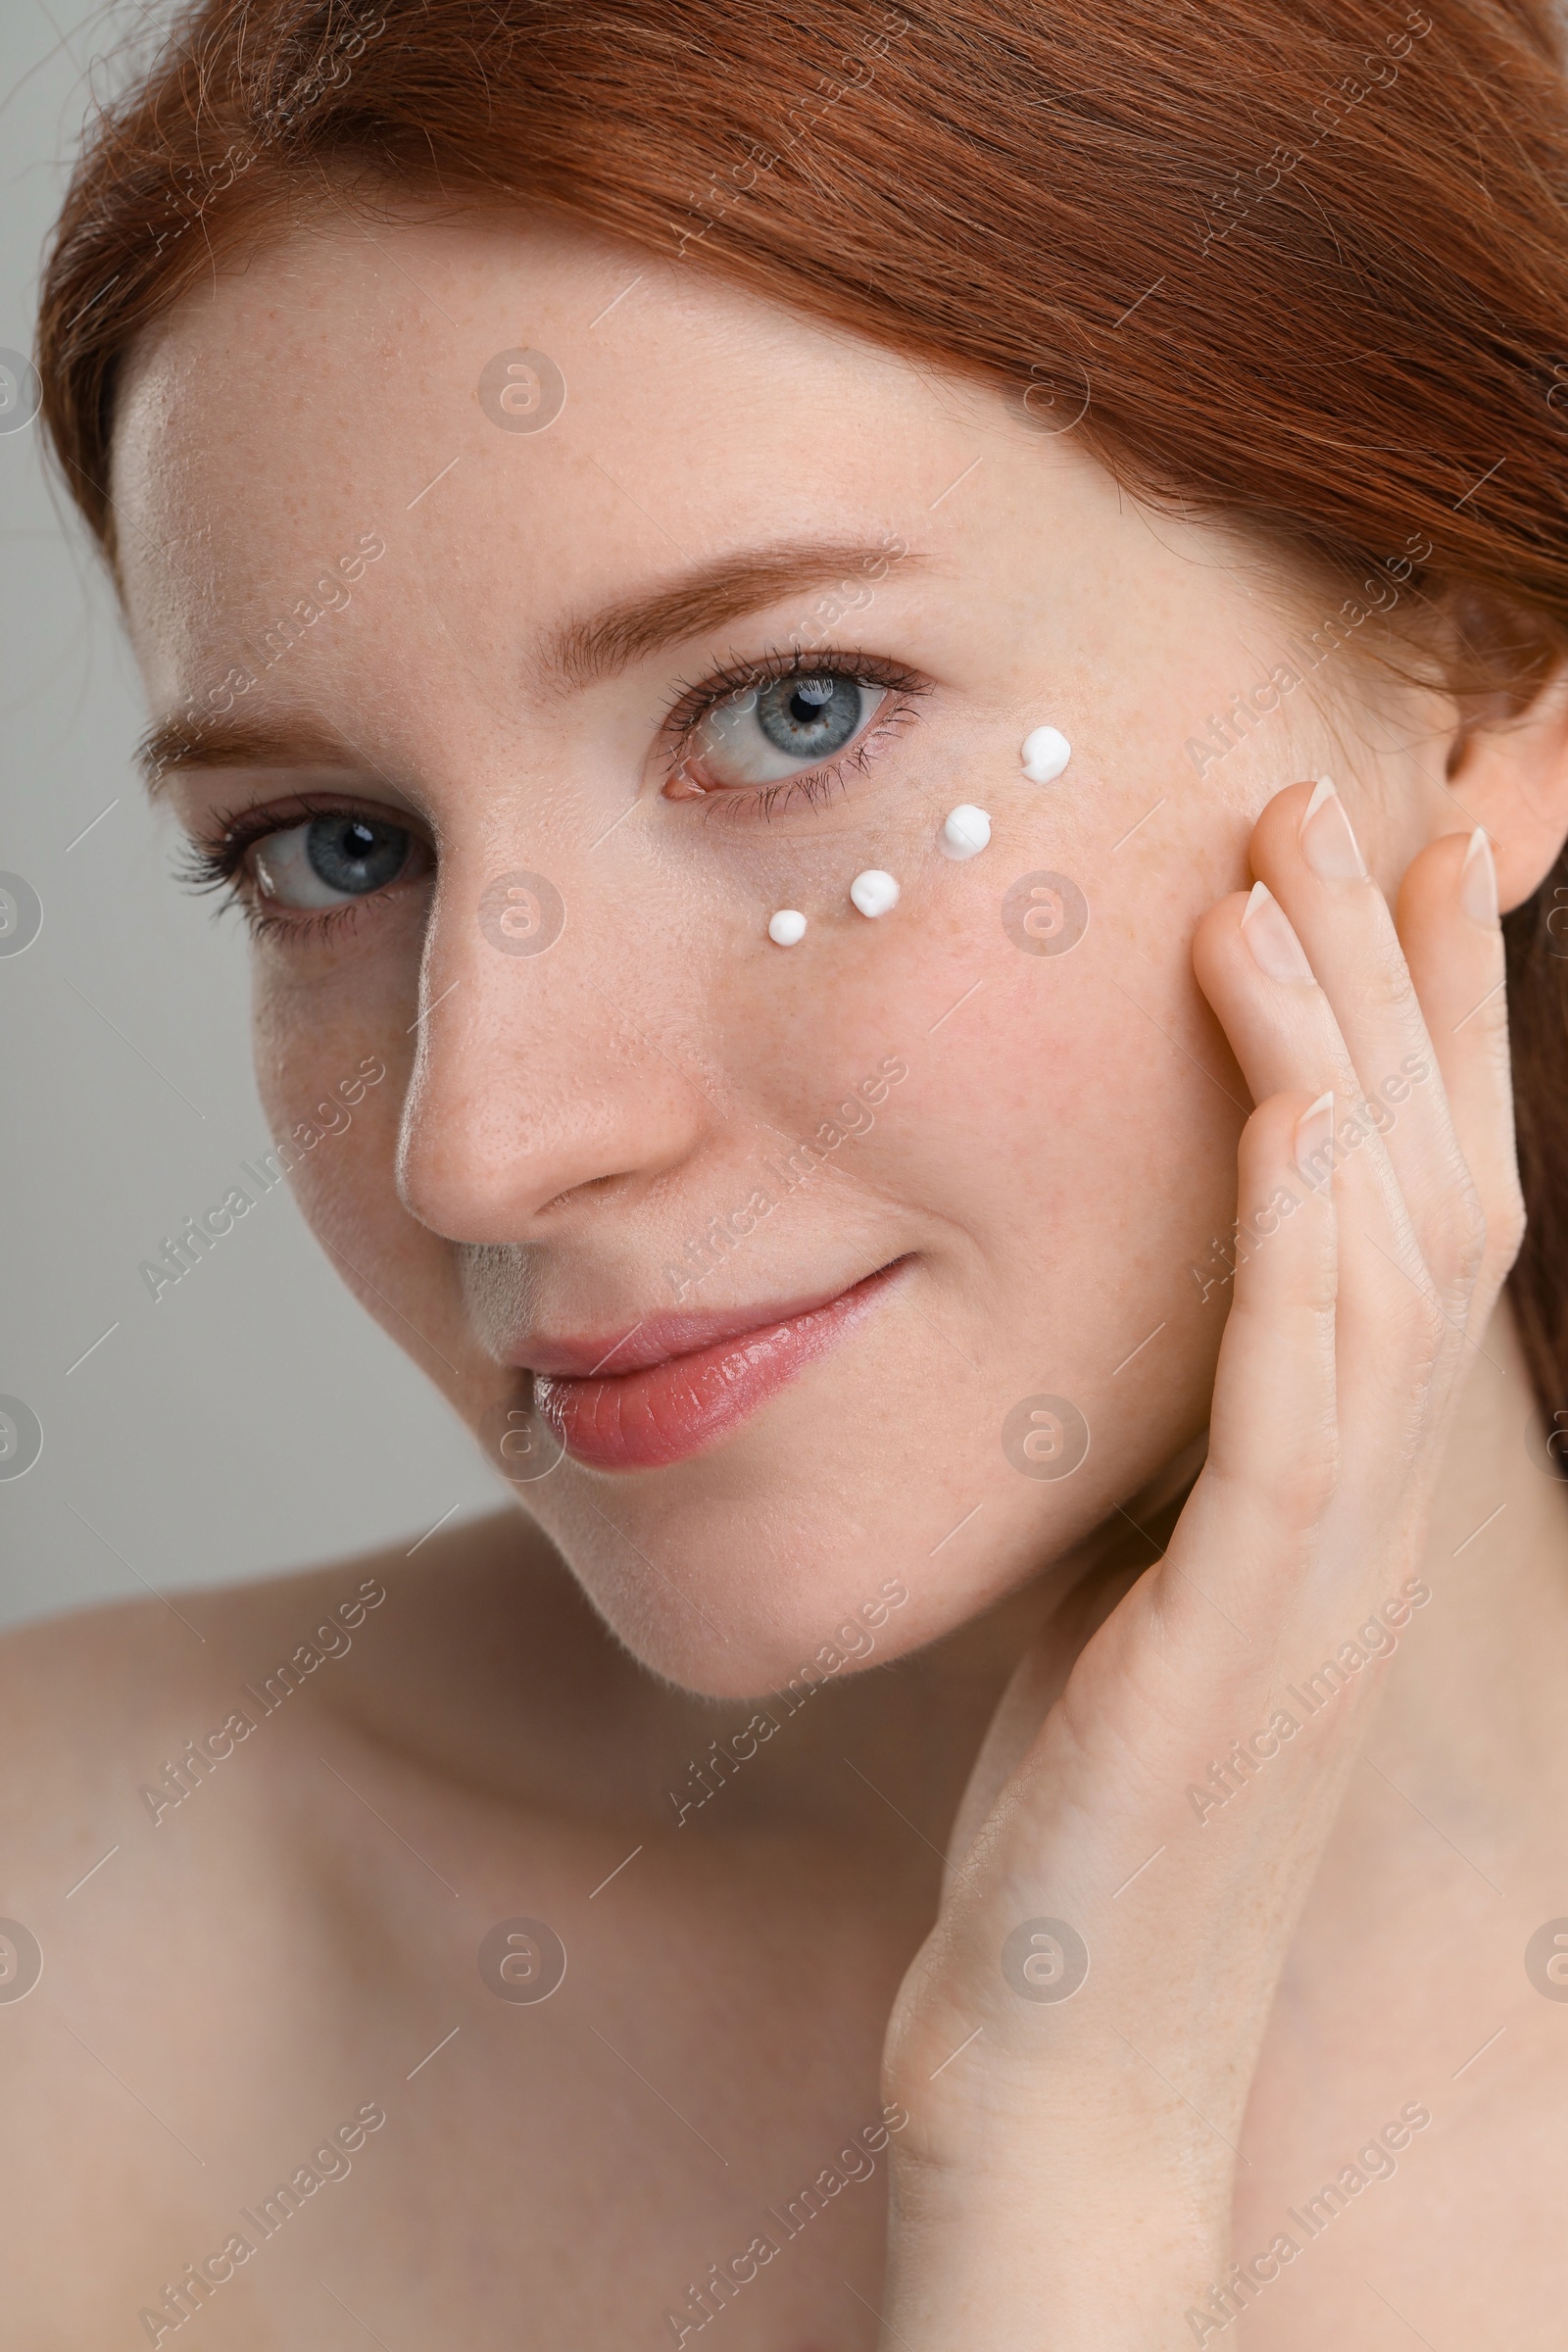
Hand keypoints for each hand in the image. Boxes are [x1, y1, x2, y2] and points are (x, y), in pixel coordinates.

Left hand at [876, 780, 1523, 2346]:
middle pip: (1430, 1188)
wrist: (1072, 2058)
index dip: (1413, 1032)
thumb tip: (1111, 1302)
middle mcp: (1368, 1506)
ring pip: (1389, 1259)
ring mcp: (1324, 1572)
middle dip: (1395, 986)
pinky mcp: (1242, 1640)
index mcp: (1339, 1482)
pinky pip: (1302, 1407)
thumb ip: (1158, 1442)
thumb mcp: (1136, 1578)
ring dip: (1350, 1056)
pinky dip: (1300, 1241)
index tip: (1374, 861)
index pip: (1405, 1210)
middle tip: (1341, 794)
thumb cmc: (1094, 1817)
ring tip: (1292, 876)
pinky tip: (1284, 1105)